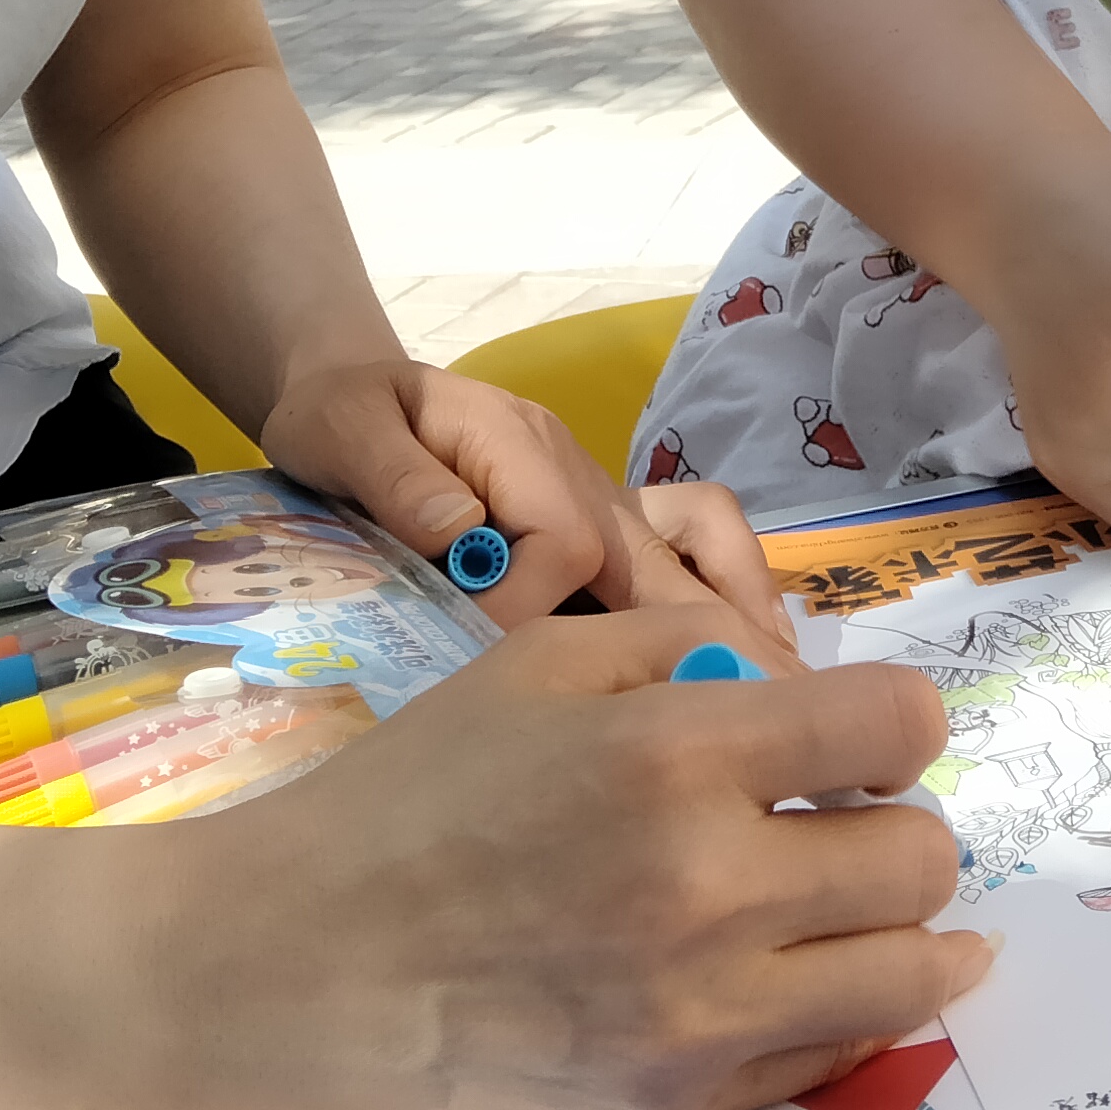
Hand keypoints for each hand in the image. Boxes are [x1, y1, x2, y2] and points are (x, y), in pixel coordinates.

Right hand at [163, 610, 981, 1109]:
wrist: (297, 968)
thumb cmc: (415, 795)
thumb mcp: (541, 662)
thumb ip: (693, 646)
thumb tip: (808, 683)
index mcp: (676, 753)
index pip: (897, 726)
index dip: (897, 722)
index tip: (865, 738)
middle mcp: (711, 885)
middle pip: (921, 856)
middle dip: (893, 823)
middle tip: (837, 822)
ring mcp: (705, 1010)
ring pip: (912, 968)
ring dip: (901, 926)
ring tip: (853, 905)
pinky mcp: (686, 1099)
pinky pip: (843, 1052)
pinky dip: (849, 1006)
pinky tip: (817, 974)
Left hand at [265, 358, 774, 638]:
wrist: (352, 397)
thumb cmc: (344, 414)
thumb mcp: (340, 427)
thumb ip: (394, 475)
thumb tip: (459, 531)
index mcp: (517, 445)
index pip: (561, 540)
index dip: (533, 606)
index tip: (489, 661)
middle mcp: (577, 472)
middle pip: (661, 548)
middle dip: (707, 627)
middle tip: (751, 712)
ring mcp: (599, 498)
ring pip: (698, 542)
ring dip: (738, 608)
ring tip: (771, 689)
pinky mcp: (601, 528)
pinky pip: (685, 550)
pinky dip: (723, 597)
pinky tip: (737, 665)